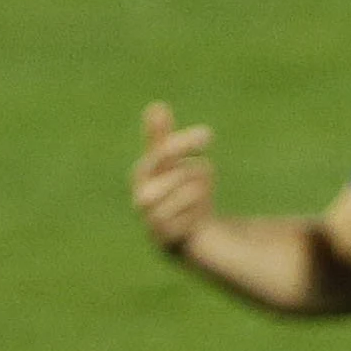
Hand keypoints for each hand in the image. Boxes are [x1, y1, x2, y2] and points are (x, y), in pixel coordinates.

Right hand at [133, 102, 217, 256]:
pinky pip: (188, 223)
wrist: (187, 235)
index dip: (184, 144)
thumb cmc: (177, 191)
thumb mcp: (172, 163)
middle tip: (204, 171)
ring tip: (202, 195)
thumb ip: (161, 137)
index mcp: (141, 175)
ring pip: (186, 196)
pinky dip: (197, 216)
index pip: (162, 154)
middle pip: (175, 174)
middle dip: (194, 170)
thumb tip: (156, 105)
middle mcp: (141, 199)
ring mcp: (152, 223)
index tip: (208, 135)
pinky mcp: (165, 244)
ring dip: (200, 192)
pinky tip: (199, 218)